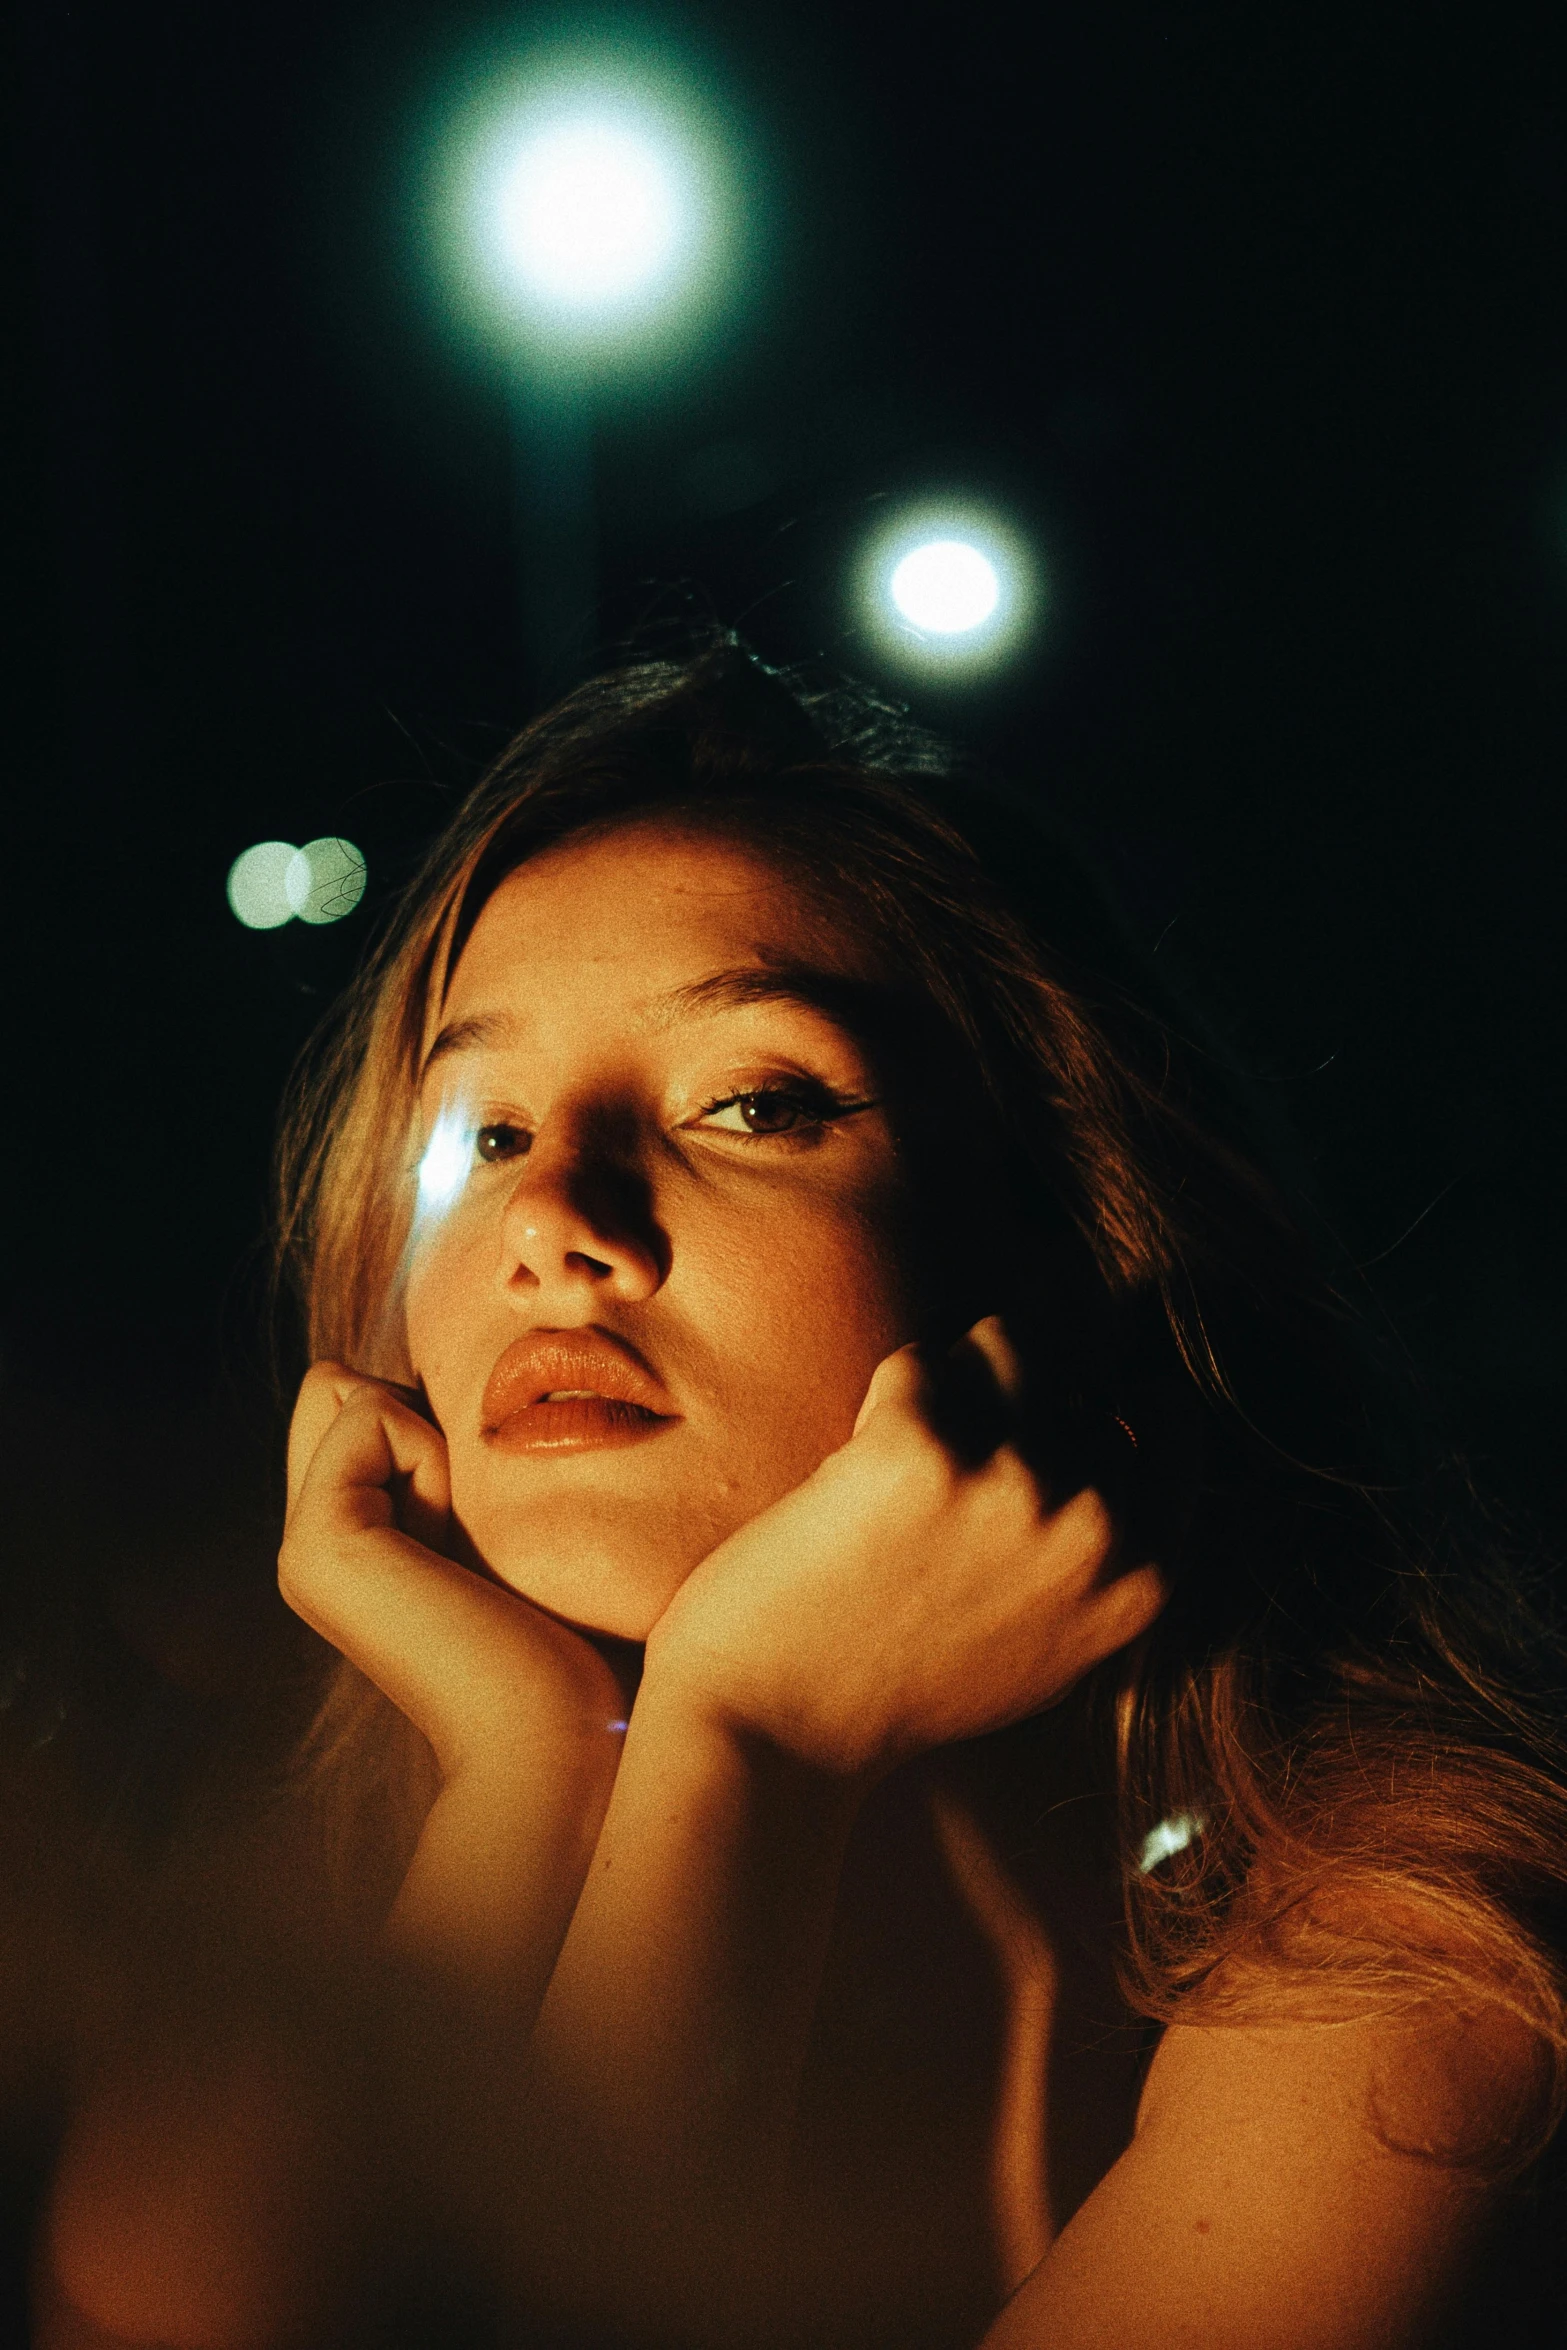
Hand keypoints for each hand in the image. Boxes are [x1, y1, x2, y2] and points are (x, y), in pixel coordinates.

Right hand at [279, 1362, 627, 1787]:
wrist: (559, 1743)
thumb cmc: (571, 1642)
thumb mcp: (506, 1524)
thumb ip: (452, 1461)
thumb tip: (395, 1377)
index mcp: (350, 1545)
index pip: (354, 1400)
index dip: (429, 1420)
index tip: (478, 1518)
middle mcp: (312, 1547)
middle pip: (338, 1386)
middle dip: (418, 1415)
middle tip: (467, 1519)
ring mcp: (303, 1550)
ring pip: (351, 1391)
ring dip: (433, 1437)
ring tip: (465, 1539)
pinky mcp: (317, 1545)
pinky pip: (369, 1414)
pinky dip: (431, 1451)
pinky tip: (454, 1541)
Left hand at [643, 1319, 1167, 1783]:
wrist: (779, 1729)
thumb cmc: (906, 1692)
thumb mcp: (1054, 1649)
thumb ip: (1100, 1557)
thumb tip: (1119, 1435)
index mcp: (1137, 1580)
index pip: (1170, 1427)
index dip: (1113, 1401)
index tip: (1067, 1403)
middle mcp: (1089, 1529)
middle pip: (1078, 1380)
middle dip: (1016, 1398)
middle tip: (953, 1456)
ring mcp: (1009, 1483)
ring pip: (1006, 1341)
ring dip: (957, 1375)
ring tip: (915, 1444)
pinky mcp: (917, 1447)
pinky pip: (918, 1361)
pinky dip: (886, 1397)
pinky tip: (861, 1461)